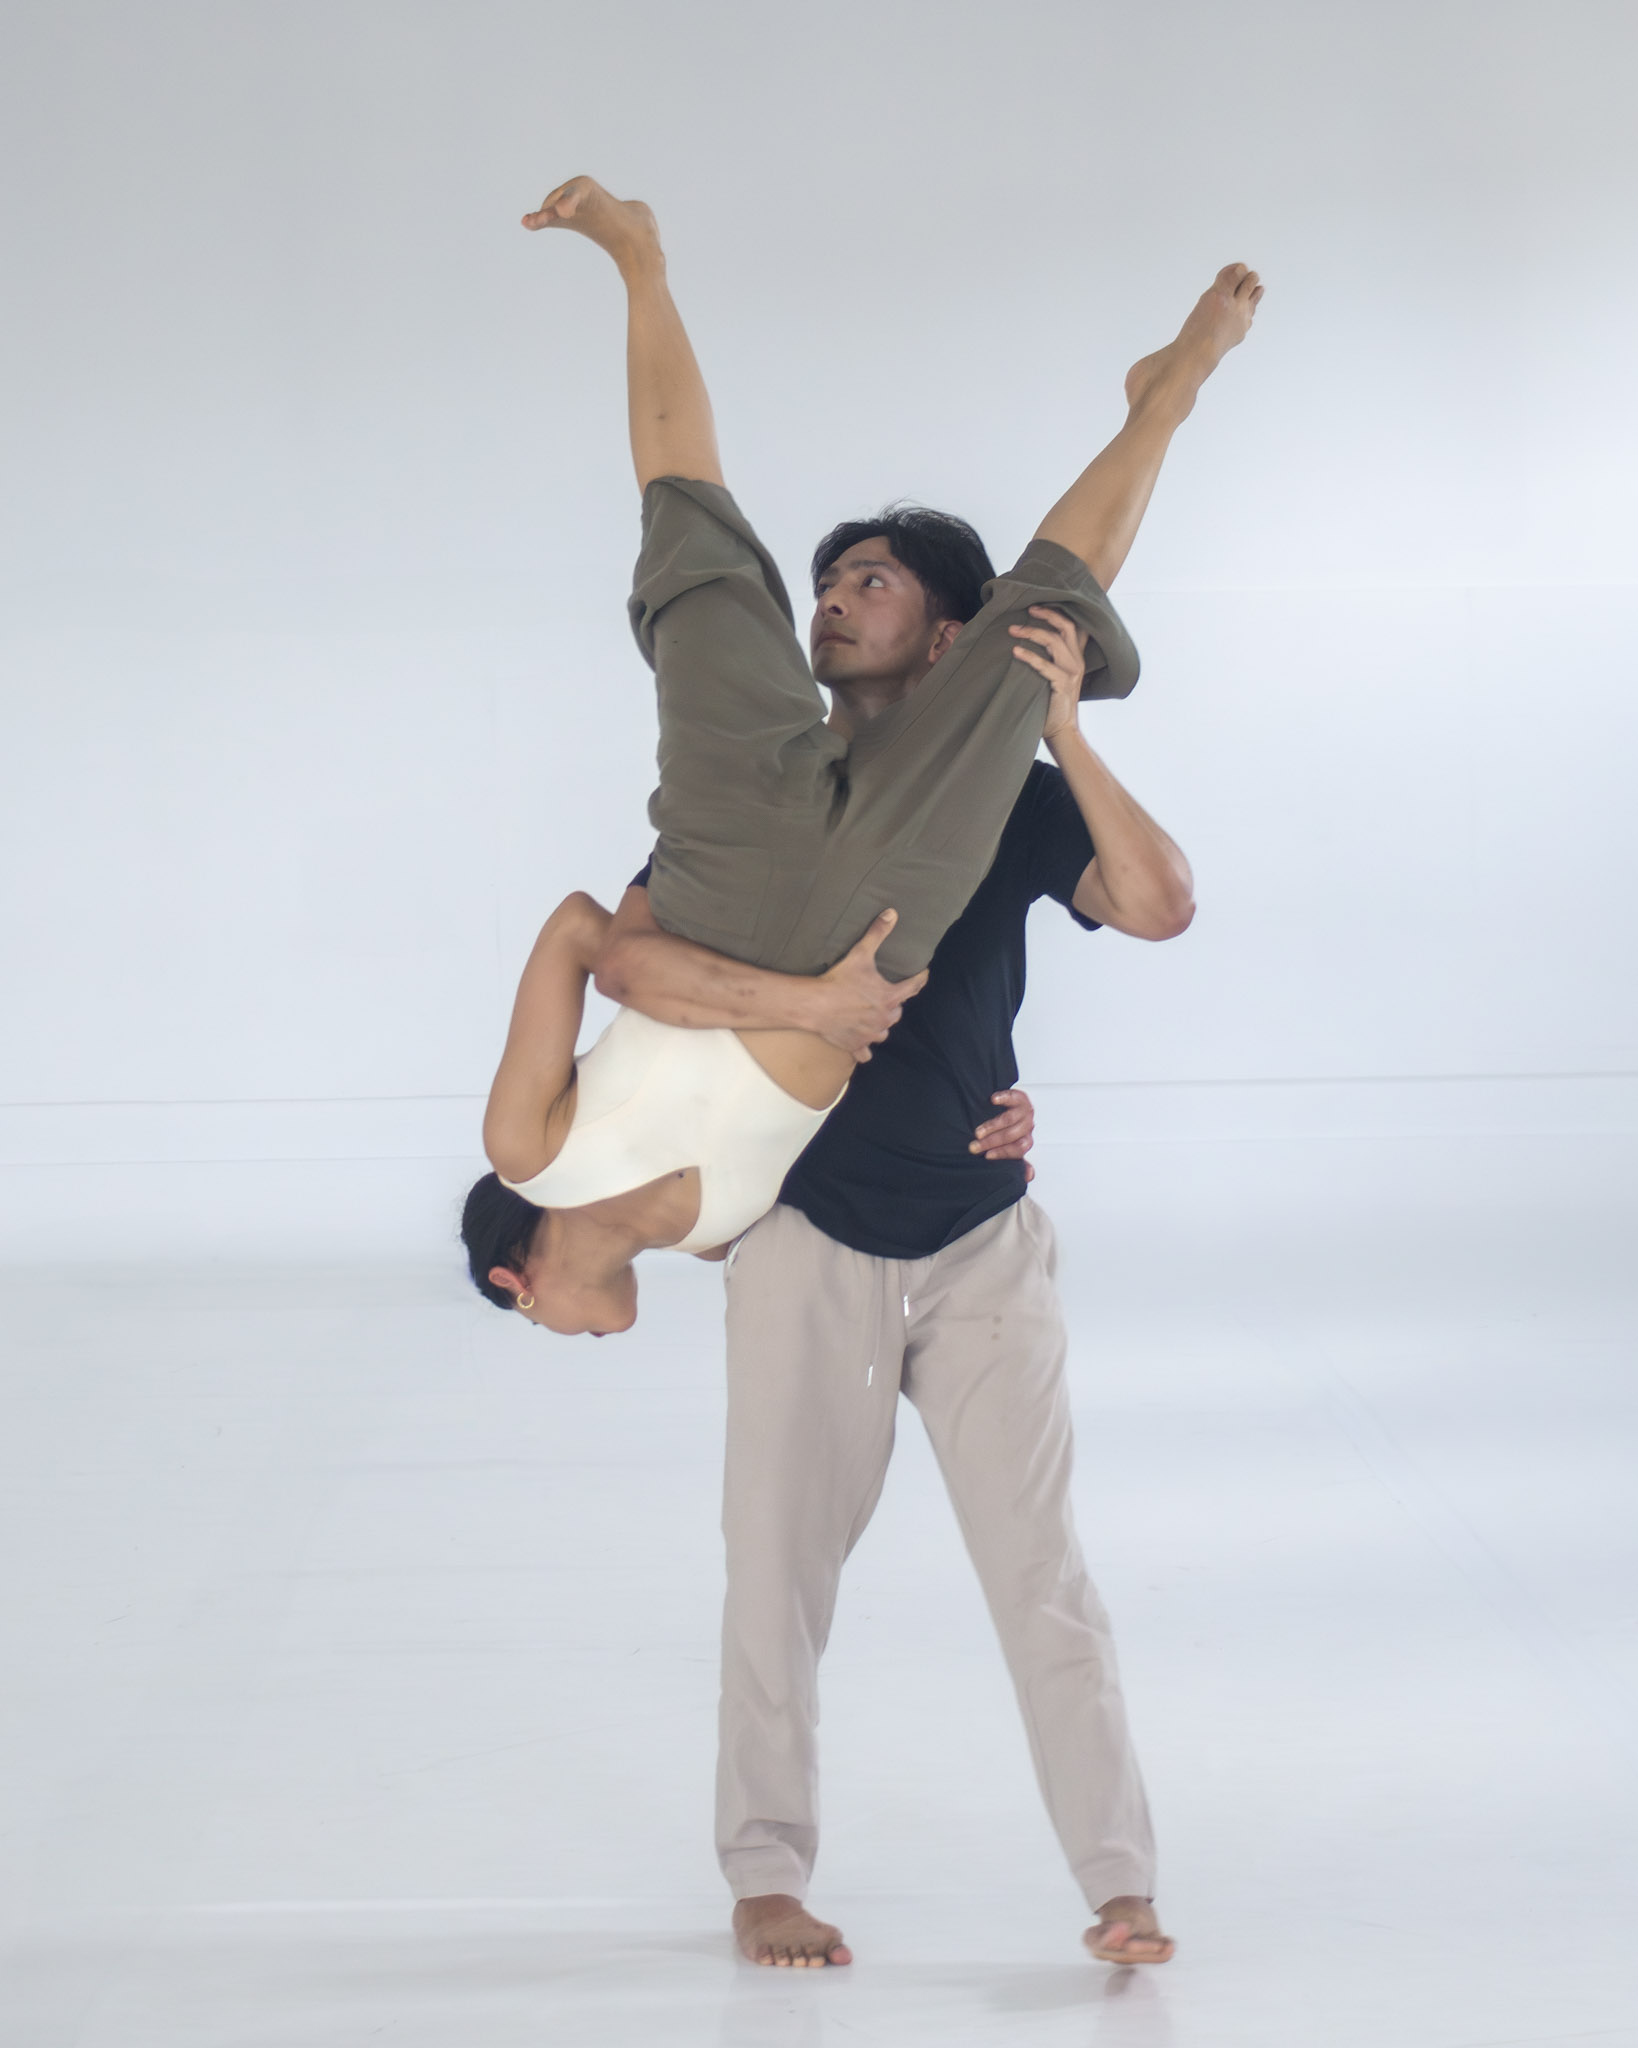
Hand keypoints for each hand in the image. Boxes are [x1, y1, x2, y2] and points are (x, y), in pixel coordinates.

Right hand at [809, 909, 928, 1060]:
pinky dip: (864, 1049)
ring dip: (881, 1025)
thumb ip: (877, 934)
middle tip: (886, 997)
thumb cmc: (839, 980)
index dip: (919, 979)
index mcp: (889, 997)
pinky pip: (865, 1053)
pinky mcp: (855, 1045)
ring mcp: (870, 1034)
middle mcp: (884, 1018)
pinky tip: (862, 1046)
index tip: (923, 974)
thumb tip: (892, 914)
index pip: (913, 987)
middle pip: (896, 1012)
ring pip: (883, 1032)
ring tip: (874, 1018)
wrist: (816, 1005)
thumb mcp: (861, 954)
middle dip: (893, 1005)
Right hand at [970, 1088, 1036, 1181]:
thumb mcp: (1011, 1146)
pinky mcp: (1020, 1097)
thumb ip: (1016, 1160)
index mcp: (1025, 1140)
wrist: (1007, 1109)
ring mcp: (1024, 1111)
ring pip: (1010, 1119)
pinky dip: (1004, 1098)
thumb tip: (1029, 1175)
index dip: (1003, 1153)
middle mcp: (1027, 1126)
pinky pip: (1014, 1097)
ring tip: (979, 1131)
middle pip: (1011, 1135)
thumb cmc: (1008, 1130)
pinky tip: (993, 1100)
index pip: (1018, 1148)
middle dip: (992, 1142)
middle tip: (975, 1146)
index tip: (987, 1156)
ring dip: (993, 1126)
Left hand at [1009, 605, 1088, 744]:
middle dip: (1046, 614)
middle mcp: (1077, 661)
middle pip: (1066, 626)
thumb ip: (1048, 658)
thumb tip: (1025, 641)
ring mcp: (1072, 672)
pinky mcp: (1063, 685)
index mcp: (1075, 656)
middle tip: (1027, 609)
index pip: (1072, 626)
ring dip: (1031, 632)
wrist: (1061, 729)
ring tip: (1012, 630)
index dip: (1058, 612)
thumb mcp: (1053, 675)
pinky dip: (1029, 656)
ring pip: (1054, 641)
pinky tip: (1015, 651)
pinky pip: (1045, 665)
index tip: (1037, 604)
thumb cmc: (1051, 703)